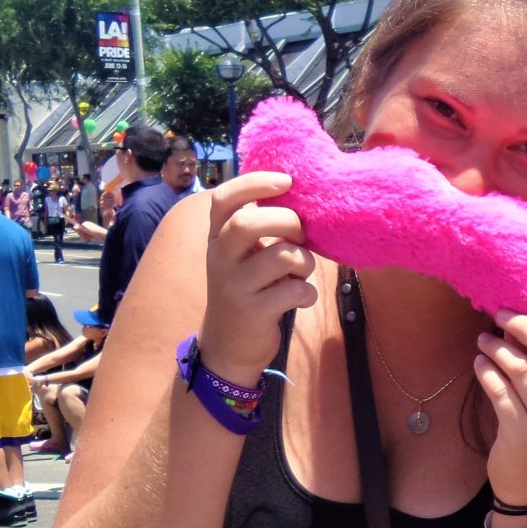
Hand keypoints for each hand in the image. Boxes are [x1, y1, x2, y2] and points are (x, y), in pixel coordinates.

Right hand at [198, 173, 316, 384]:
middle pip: (247, 223)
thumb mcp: (244, 257)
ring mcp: (234, 287)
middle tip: (301, 234)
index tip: (286, 181)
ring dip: (305, 260)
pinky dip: (308, 293)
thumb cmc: (248, 290)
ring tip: (303, 270)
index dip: (255, 183)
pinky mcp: (252, 313)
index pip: (224, 199)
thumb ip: (261, 230)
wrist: (228, 346)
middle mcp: (220, 259)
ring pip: (281, 256)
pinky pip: (294, 291)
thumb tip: (302, 199)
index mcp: (218, 238)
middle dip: (286, 221)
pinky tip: (301, 298)